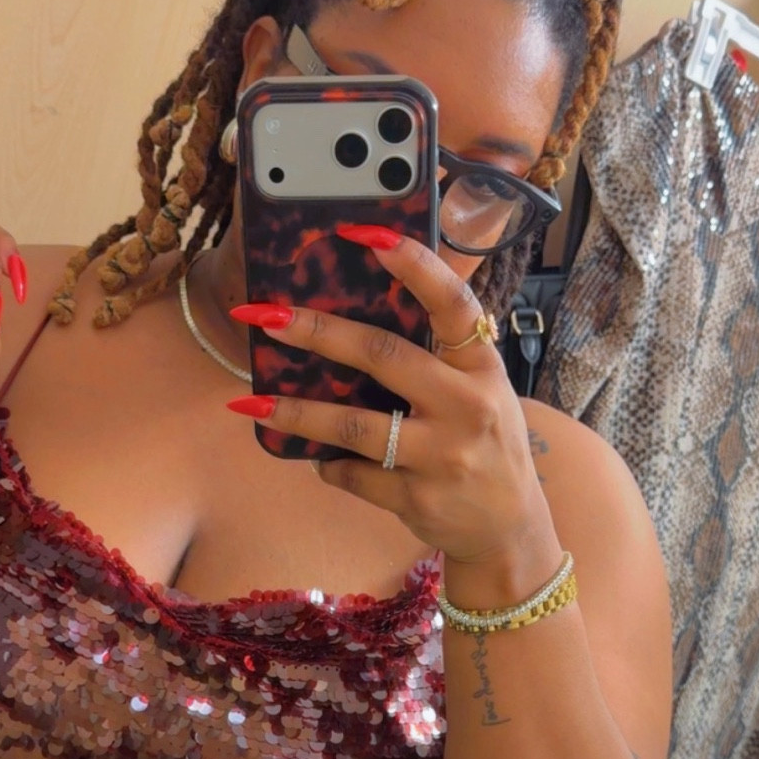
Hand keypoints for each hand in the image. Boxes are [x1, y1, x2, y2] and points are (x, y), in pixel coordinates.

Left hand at [226, 226, 553, 568]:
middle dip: (315, 332)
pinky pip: (353, 475)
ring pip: (352, 426)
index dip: (412, 264)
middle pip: (382, 356)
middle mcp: (466, 405)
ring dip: (295, 413)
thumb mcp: (480, 388)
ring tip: (249, 404)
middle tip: (263, 315)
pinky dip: (329, 465)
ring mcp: (442, 455)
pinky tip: (316, 458)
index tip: (363, 232)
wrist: (509, 526)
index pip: (452, 303)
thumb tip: (354, 315)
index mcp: (481, 366)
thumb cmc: (484, 441)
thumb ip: (436, 354)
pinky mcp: (417, 498)